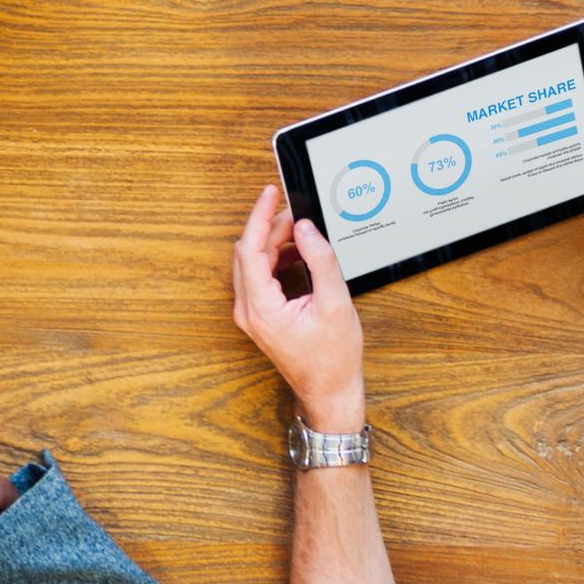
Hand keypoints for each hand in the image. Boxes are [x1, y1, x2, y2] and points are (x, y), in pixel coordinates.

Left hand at [229, 186, 365, 433]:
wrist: (329, 391)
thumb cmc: (333, 358)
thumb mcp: (336, 304)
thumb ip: (321, 262)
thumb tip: (306, 230)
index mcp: (261, 308)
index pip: (249, 248)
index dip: (260, 216)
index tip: (270, 193)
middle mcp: (248, 310)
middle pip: (248, 253)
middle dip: (270, 227)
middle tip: (296, 212)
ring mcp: (250, 314)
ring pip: (251, 263)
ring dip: (272, 243)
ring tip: (300, 233)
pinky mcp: (258, 316)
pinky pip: (258, 277)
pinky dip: (274, 259)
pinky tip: (295, 253)